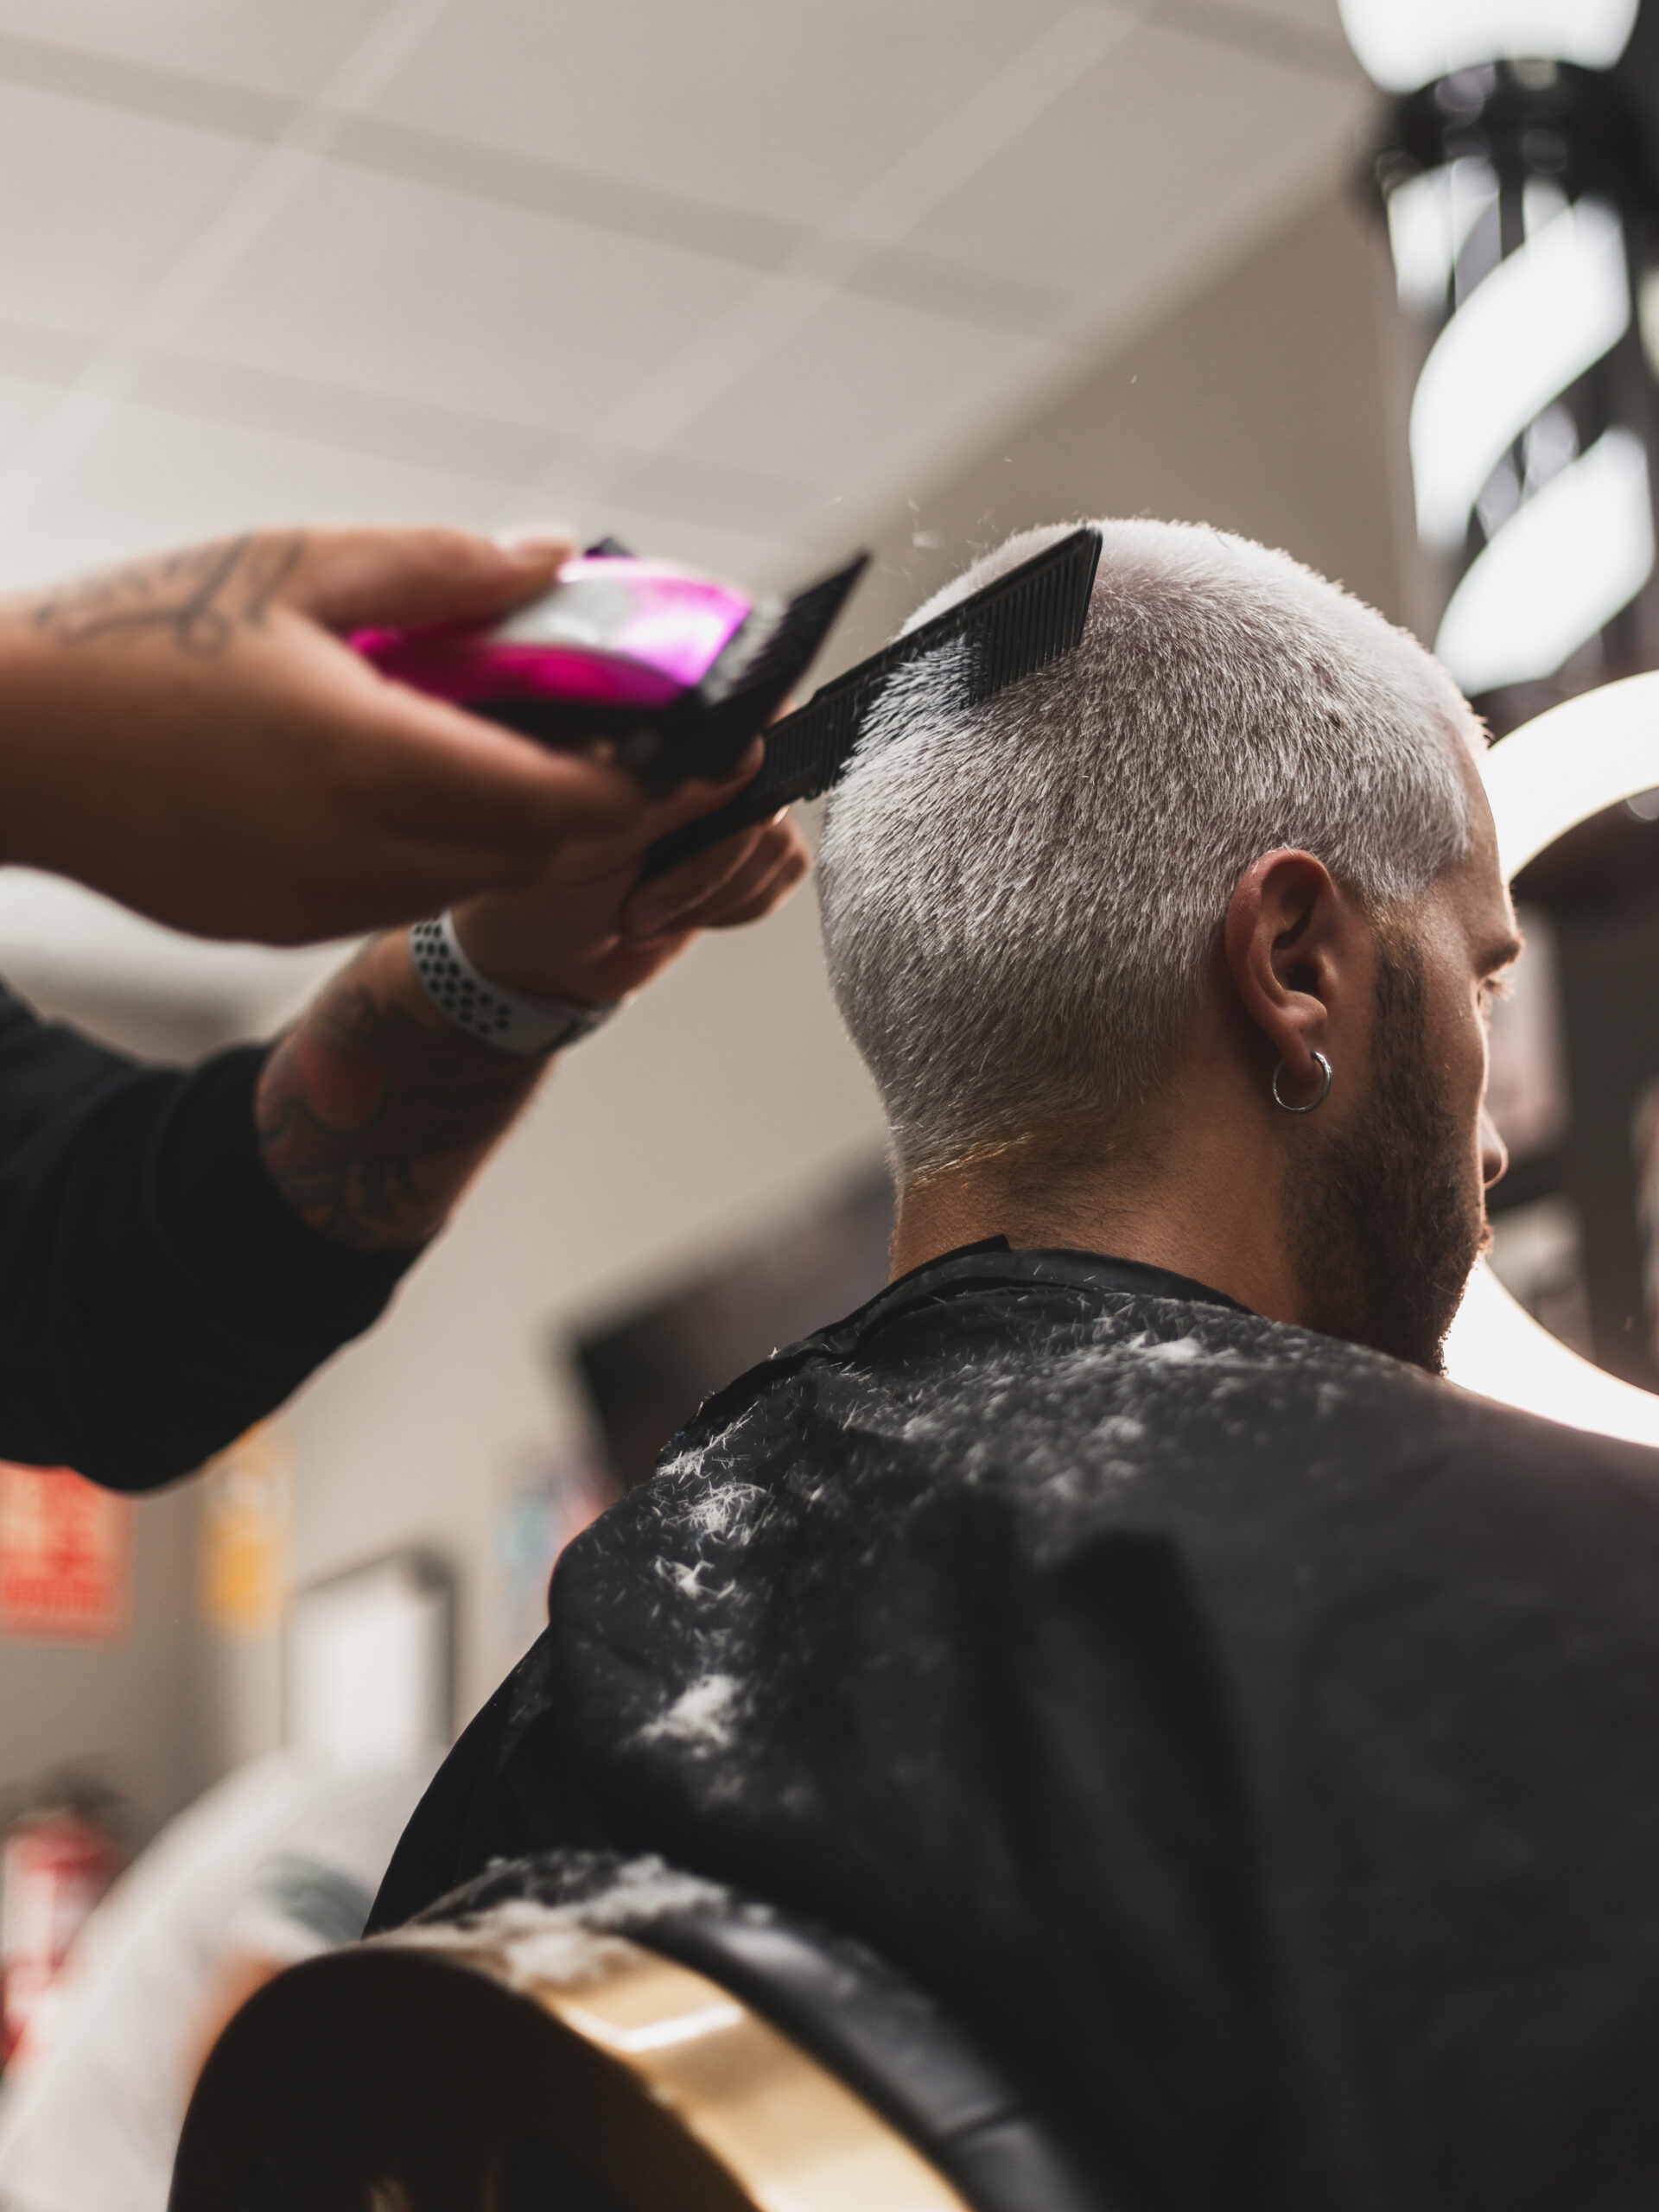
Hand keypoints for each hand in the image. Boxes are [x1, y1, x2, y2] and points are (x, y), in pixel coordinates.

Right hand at [0, 527, 644, 944]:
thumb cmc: (135, 636)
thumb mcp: (293, 565)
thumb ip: (442, 568)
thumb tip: (556, 558)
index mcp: (366, 757)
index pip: (557, 803)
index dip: (632, 783)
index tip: (671, 745)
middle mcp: (351, 853)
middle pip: (531, 857)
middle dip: (582, 807)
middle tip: (602, 741)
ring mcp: (313, 905)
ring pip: (466, 883)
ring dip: (506, 831)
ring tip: (495, 751)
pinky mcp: (276, 929)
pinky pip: (394, 900)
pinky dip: (431, 853)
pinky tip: (400, 787)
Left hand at [450, 745, 810, 1004]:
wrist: (551, 961)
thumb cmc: (546, 893)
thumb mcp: (597, 842)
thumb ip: (670, 796)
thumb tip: (746, 755)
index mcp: (651, 735)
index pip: (733, 716)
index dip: (729, 772)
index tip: (690, 828)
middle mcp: (695, 758)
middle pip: (764, 787)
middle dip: (708, 864)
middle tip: (642, 903)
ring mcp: (725, 804)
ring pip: (776, 839)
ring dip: (714, 894)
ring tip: (646, 914)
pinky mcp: (746, 852)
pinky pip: (782, 871)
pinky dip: (736, 906)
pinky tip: (681, 915)